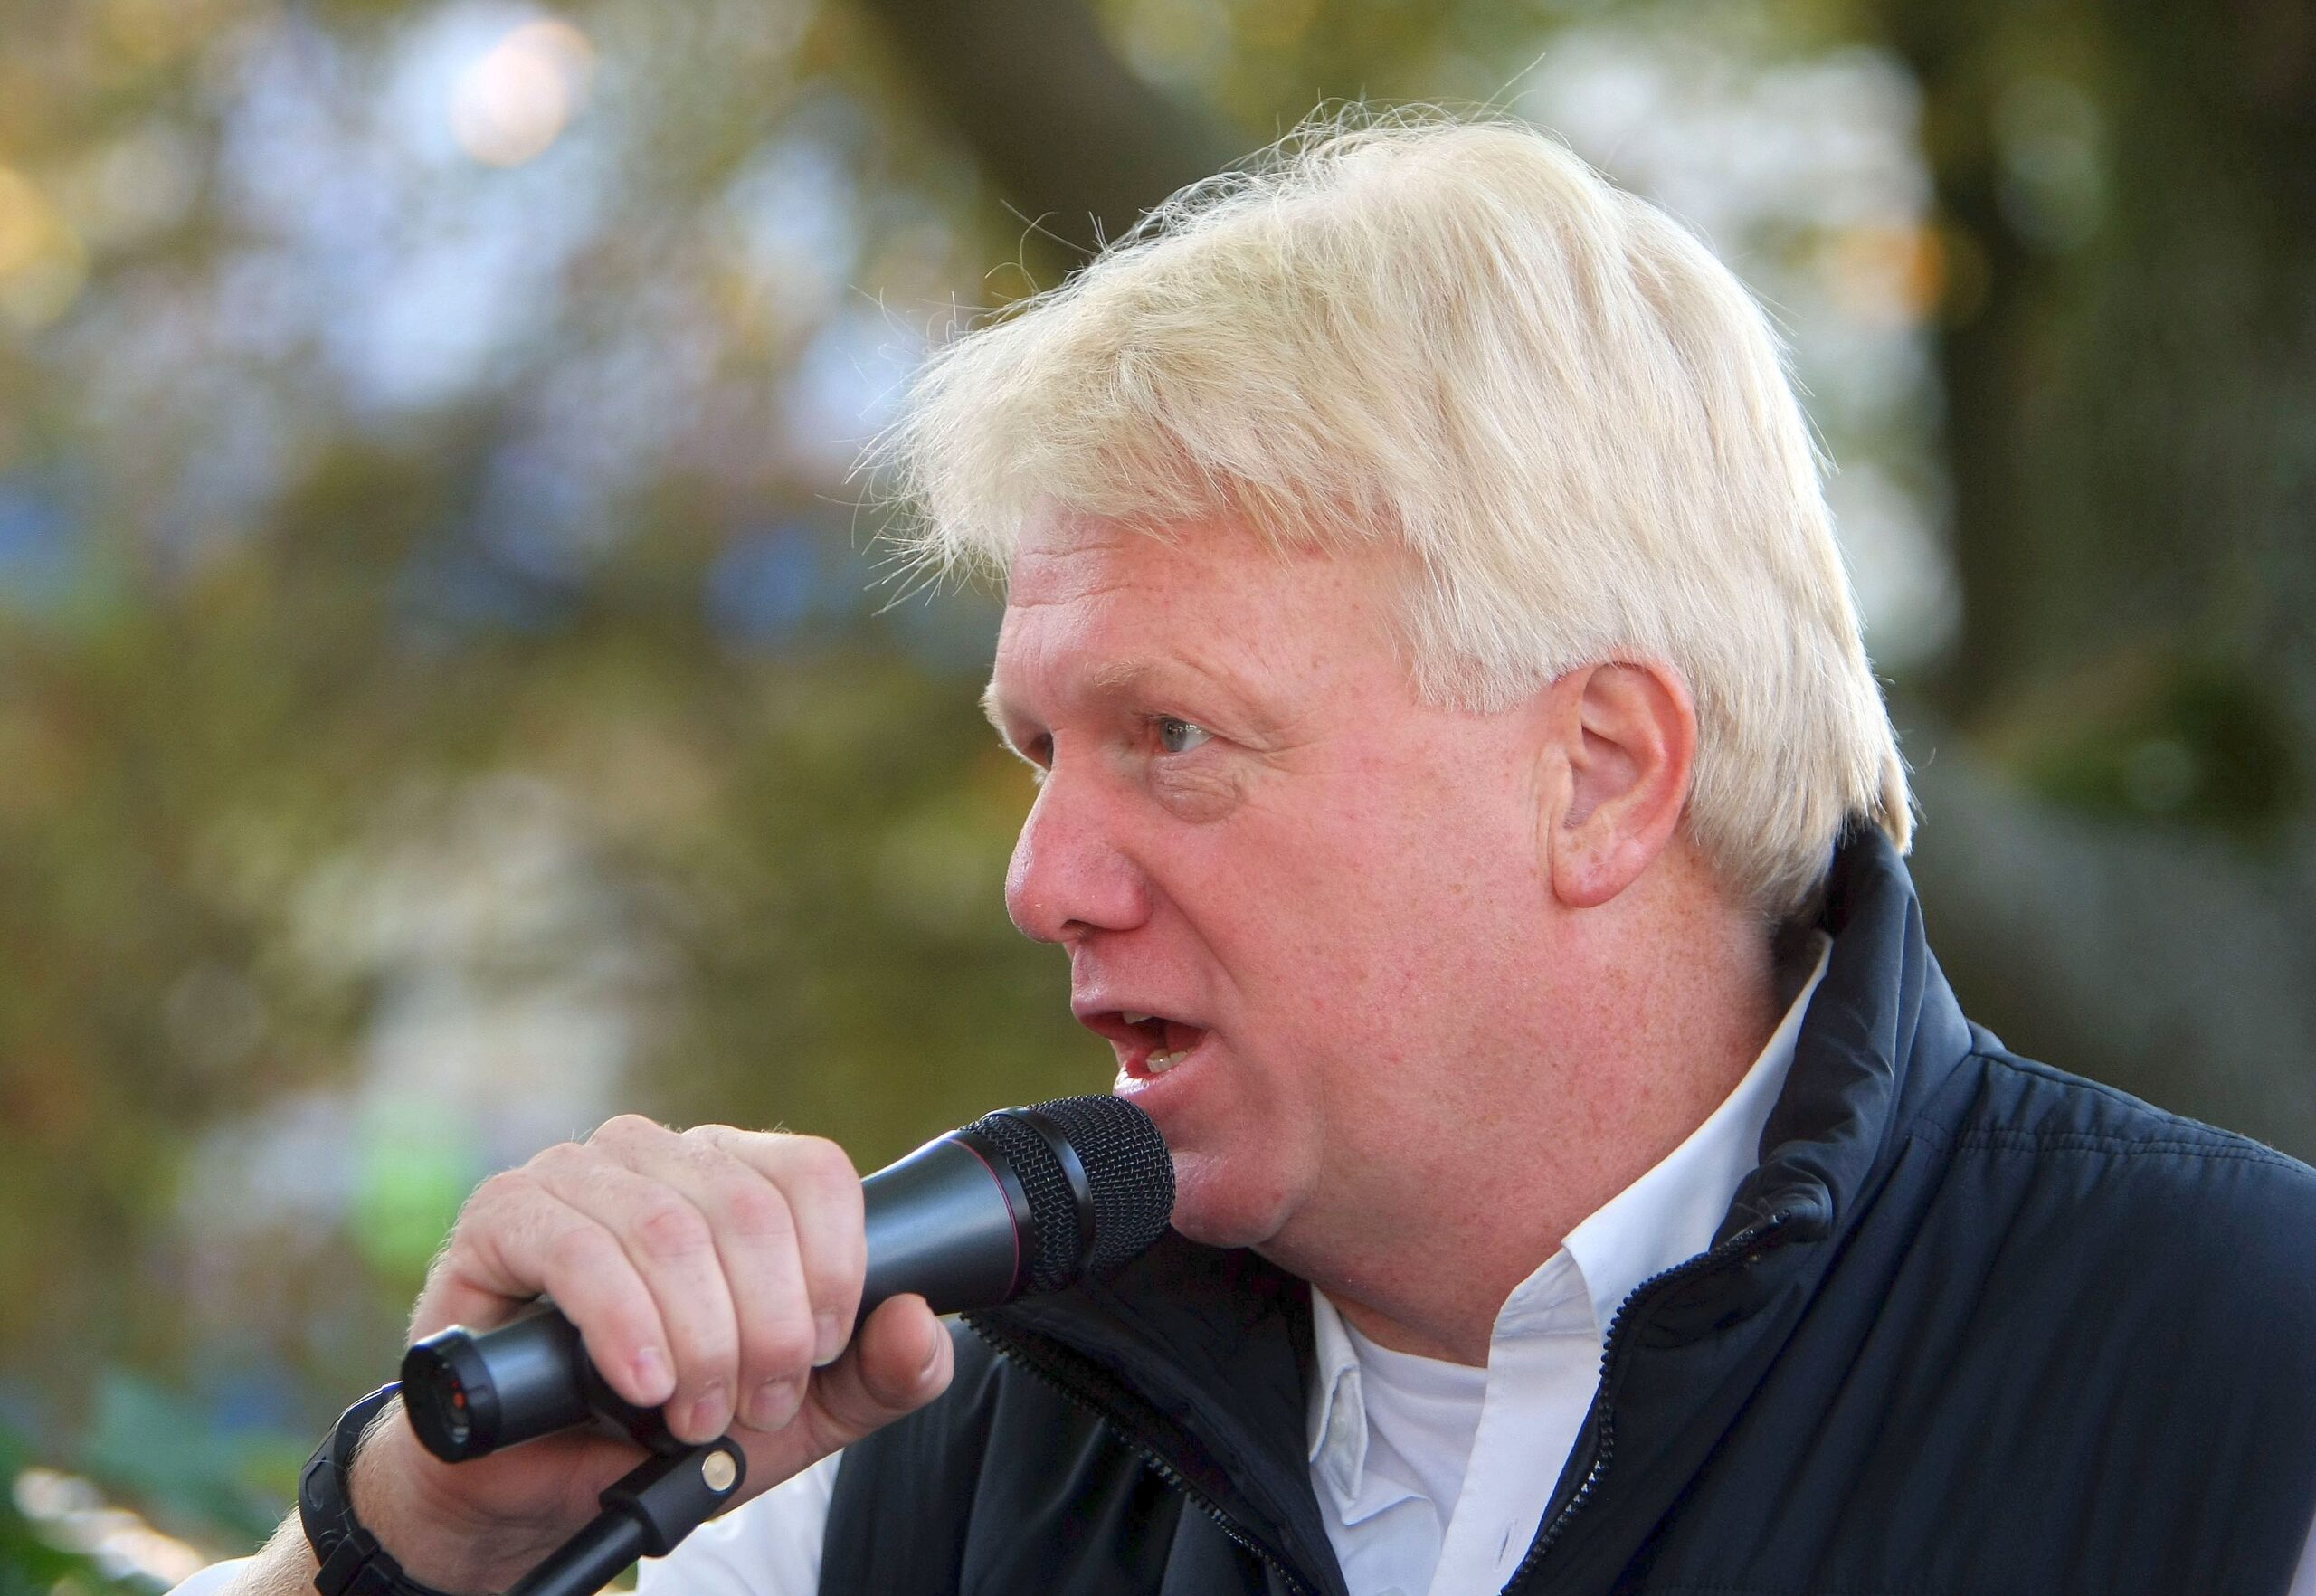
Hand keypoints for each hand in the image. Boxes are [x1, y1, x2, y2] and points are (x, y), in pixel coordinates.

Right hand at [347, 1118, 954, 1594]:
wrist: (531, 1487)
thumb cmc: (661, 1430)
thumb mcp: (794, 1418)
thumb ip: (876, 1377)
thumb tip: (919, 1323)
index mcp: (734, 1174)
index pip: (815, 1175)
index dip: (832, 1272)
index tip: (817, 1357)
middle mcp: (661, 1154)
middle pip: (750, 1210)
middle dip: (765, 1331)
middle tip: (751, 1409)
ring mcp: (579, 1173)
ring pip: (672, 1231)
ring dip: (698, 1341)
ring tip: (693, 1417)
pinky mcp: (507, 1214)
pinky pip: (582, 1251)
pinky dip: (626, 1327)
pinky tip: (644, 1385)